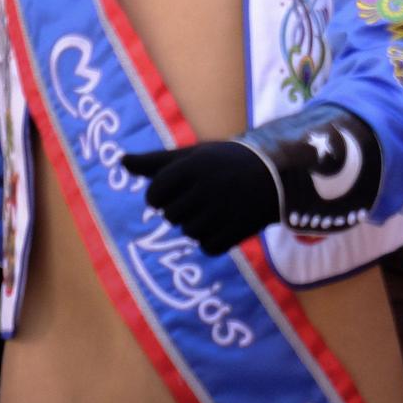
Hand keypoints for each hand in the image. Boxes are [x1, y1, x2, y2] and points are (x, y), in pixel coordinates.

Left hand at [121, 140, 276, 253]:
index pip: (154, 194)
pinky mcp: (237, 230)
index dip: (162, 195)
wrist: (282, 173)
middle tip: (208, 196)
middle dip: (184, 209)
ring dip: (200, 225)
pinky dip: (216, 240)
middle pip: (171, 216)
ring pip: (189, 233)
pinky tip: (229, 223)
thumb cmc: (229, 162)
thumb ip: (156, 163)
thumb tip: (120, 160)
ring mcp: (223, 210)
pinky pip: (208, 247)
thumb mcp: (195, 156)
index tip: (180, 189)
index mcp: (193, 166)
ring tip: (220, 209)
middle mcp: (206, 187)